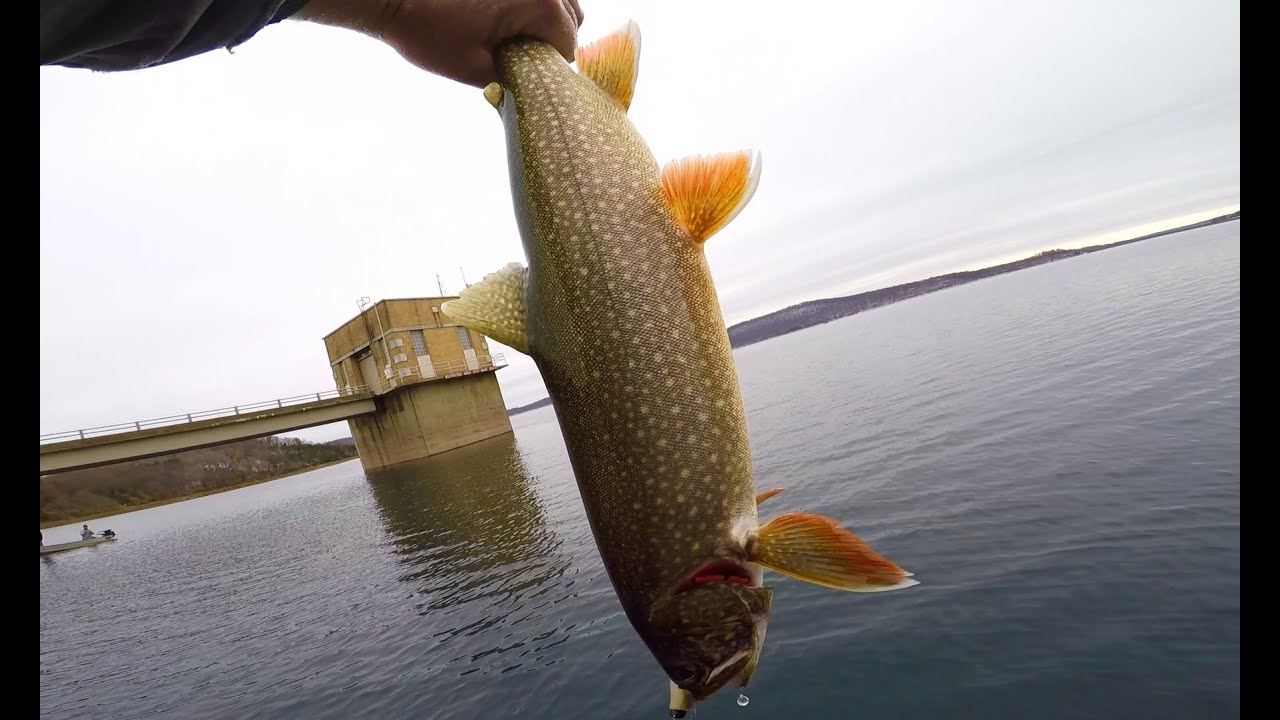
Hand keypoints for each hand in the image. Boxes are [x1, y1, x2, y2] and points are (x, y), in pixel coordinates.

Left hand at [295, 0, 584, 87]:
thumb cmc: (426, 28)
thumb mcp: (472, 68)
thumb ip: (511, 81)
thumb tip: (526, 89)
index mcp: (541, 6)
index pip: (567, 46)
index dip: (548, 67)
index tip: (523, 74)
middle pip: (570, 19)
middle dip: (548, 39)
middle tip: (515, 56)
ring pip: (558, 0)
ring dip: (542, 19)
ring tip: (510, 35)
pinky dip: (528, 4)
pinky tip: (502, 15)